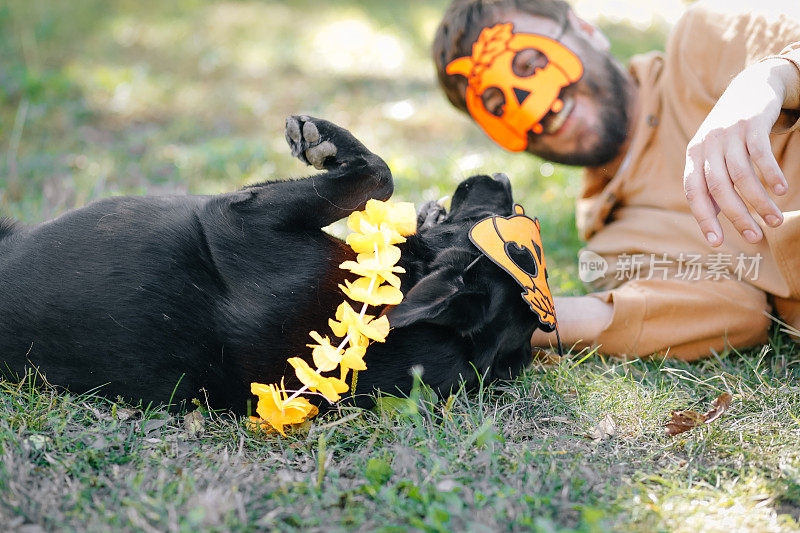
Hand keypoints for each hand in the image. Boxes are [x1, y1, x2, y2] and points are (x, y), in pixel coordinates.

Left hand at [683, 59, 791, 246]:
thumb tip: (712, 221)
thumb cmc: (729, 133)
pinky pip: (761, 154)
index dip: (703, 218)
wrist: (749, 87)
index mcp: (693, 156)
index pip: (693, 192)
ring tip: (775, 221)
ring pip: (742, 175)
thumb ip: (711, 185)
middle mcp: (707, 144)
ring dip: (759, 202)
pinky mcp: (751, 124)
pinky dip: (771, 175)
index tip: (717, 243)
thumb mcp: (713, 155)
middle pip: (718, 187)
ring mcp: (729, 133)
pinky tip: (781, 191)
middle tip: (754, 237)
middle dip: (737, 216)